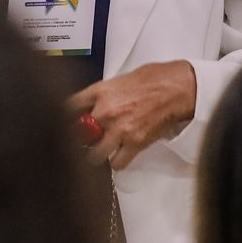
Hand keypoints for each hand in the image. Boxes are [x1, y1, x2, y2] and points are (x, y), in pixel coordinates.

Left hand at [68, 60, 197, 169]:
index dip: (65, 118)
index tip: (65, 124)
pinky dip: (117, 162)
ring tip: (101, 152)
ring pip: (95, 154)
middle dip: (82, 139)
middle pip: (79, 135)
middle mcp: (106, 111)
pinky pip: (117, 163)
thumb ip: (102, 95)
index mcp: (99, 91)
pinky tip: (118, 156)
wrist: (176, 88)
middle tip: (87, 140)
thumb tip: (91, 107)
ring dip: (97, 154)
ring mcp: (119, 129)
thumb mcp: (119, 79)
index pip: (69, 107)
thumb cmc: (153, 79)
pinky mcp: (134, 143)